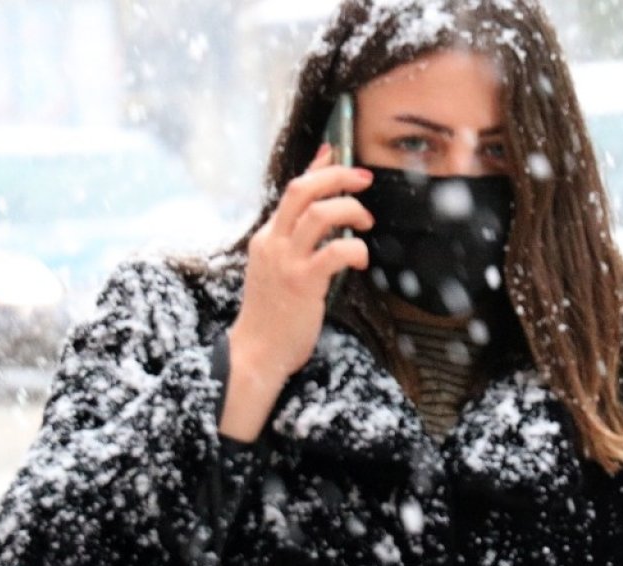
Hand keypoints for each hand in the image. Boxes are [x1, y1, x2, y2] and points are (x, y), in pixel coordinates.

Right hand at [229, 144, 374, 390]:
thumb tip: (318, 215)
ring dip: (351, 211)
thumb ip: (296, 241)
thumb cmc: (273, 314)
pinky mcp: (302, 282)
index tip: (341, 156)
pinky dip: (354, 249)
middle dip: (339, 177)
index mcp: (267, 237)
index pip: (293, 190)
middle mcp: (273, 242)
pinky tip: (359, 260)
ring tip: (365, 224)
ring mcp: (286, 261)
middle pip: (304, 190)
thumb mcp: (278, 269)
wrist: (257, 352)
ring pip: (320, 213)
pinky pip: (335, 251)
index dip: (320, 168)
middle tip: (364, 181)